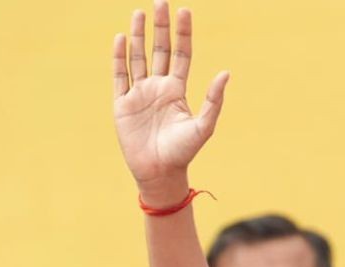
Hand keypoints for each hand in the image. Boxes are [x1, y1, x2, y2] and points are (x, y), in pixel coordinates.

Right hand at [112, 1, 227, 201]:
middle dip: (160, 27)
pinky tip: (120, 38)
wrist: (160, 173)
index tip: (184, 11)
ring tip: (139, 13)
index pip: (181, 54)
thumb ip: (213, 100)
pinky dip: (119, 57)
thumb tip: (225, 73)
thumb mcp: (203, 126)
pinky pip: (120, 76)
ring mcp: (140, 94)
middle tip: (160, 2)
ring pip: (138, 57)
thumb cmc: (184, 152)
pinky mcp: (123, 104)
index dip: (183, 33)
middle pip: (159, 50)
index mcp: (178, 90)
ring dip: (137, 35)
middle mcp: (159, 87)